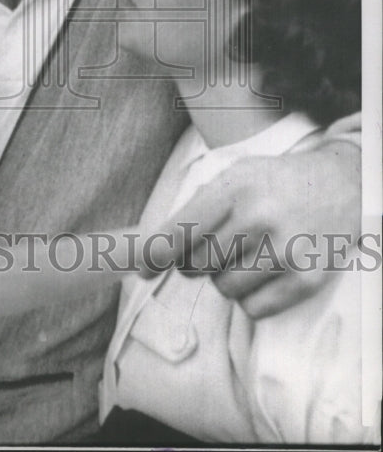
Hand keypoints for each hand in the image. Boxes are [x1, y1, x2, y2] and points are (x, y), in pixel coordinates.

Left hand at [141, 139, 360, 317]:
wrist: (342, 183)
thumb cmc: (275, 182)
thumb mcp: (235, 175)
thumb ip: (198, 206)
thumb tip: (156, 250)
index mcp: (233, 187)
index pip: (181, 231)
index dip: (155, 255)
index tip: (141, 270)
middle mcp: (257, 217)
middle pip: (198, 264)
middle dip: (196, 263)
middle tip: (215, 250)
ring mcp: (284, 250)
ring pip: (224, 288)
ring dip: (227, 279)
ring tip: (248, 255)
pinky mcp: (307, 279)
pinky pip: (254, 308)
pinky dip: (252, 298)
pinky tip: (267, 272)